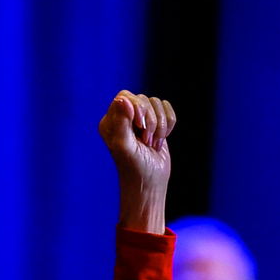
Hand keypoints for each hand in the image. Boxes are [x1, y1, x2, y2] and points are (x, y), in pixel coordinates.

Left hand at [99, 90, 174, 232]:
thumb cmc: (135, 168)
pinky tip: (161, 140)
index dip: (138, 108)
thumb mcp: (125, 146)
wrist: (150, 183)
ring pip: (157, 103)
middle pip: (143, 99)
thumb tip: (123, 99)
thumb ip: (121, 122)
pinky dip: (169, 124)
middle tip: (146, 142)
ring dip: (160, 126)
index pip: (125, 96)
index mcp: (110, 121)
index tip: (140, 128)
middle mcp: (124, 117)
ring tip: (153, 144)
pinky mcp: (156, 123)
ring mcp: (140, 120)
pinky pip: (167, 109)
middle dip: (151, 121)